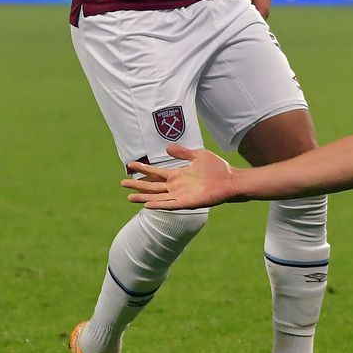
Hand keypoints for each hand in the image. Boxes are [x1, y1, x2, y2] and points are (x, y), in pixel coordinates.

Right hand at [121, 146, 240, 209]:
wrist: (231, 180)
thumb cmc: (217, 168)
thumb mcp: (198, 156)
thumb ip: (183, 153)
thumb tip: (167, 148)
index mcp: (178, 175)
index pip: (156, 173)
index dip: (143, 169)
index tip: (130, 164)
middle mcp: (177, 186)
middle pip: (153, 186)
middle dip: (138, 184)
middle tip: (122, 182)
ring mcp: (181, 195)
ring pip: (157, 196)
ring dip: (143, 197)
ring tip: (129, 197)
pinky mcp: (188, 203)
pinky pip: (170, 204)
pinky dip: (158, 204)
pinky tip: (147, 204)